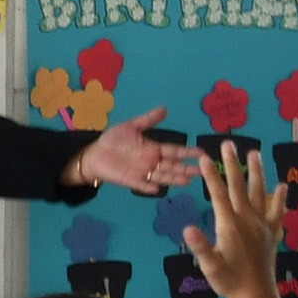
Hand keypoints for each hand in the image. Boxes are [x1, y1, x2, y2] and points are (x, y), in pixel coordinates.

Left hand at [68, 111, 196, 192]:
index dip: (188, 152)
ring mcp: (141, 172)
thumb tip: (165, 109)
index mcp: (153, 149)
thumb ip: (148, 120)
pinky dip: (148, 186)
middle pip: (172, 166)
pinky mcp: (130, 180)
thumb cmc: (113, 141)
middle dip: (187, 168)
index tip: (202, 153)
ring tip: (188, 180)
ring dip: (174, 178)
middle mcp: (151, 162)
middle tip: (203, 171)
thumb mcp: (131, 127)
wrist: (94, 153)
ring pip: (162, 176)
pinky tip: (157, 188)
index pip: (174, 151)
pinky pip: (141, 184)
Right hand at [181, 151, 284, 297]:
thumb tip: (188, 228)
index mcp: (230, 225)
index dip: (210, 175)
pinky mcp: (272, 233)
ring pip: (260, 192)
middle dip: (232, 165)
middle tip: (228, 144)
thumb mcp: (210, 267)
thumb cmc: (230, 282)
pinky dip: (281, 198)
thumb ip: (201, 247)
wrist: (257, 296)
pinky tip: (283, 186)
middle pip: (239, 187)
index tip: (204, 157)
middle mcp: (248, 220)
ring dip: (256, 172)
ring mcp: (262, 225)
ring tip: (255, 153)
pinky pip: (277, 211)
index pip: (218, 195)